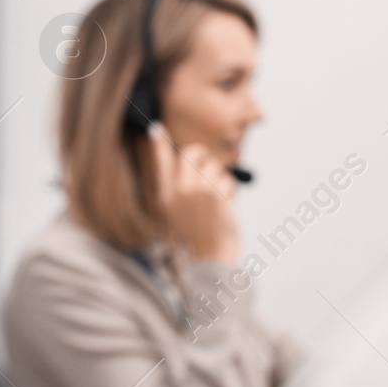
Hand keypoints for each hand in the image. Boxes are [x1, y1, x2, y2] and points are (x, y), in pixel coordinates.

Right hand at [149, 126, 238, 263]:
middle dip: (203, 156)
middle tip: (208, 168)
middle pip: (192, 153)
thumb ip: (178, 187)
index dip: (161, 145)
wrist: (211, 257)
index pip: (162, 163)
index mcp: (166, 195)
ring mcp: (195, 191)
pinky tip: (224, 207)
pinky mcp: (214, 195)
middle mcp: (178, 190)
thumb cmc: (199, 235)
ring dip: (220, 180)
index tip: (157, 129)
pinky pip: (227, 179)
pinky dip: (229, 191)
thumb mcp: (178, 212)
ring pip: (213, 166)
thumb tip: (188, 162)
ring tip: (216, 200)